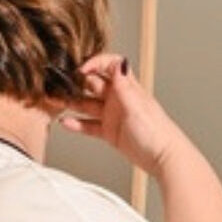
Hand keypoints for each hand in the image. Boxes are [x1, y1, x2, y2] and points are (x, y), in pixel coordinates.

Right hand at [58, 52, 185, 174]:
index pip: (109, 65)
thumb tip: (118, 62)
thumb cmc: (156, 133)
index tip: (82, 70)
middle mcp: (119, 99)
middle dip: (77, 82)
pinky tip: (66, 122)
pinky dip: (77, 123)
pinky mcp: (110, 132)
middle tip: (61, 84)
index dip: (95, 63)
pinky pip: (89, 125)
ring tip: (57, 101)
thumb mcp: (137, 106)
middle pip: (93, 84)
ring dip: (72, 102)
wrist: (164, 159)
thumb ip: (124, 86)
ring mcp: (113, 115)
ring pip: (88, 104)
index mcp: (127, 88)